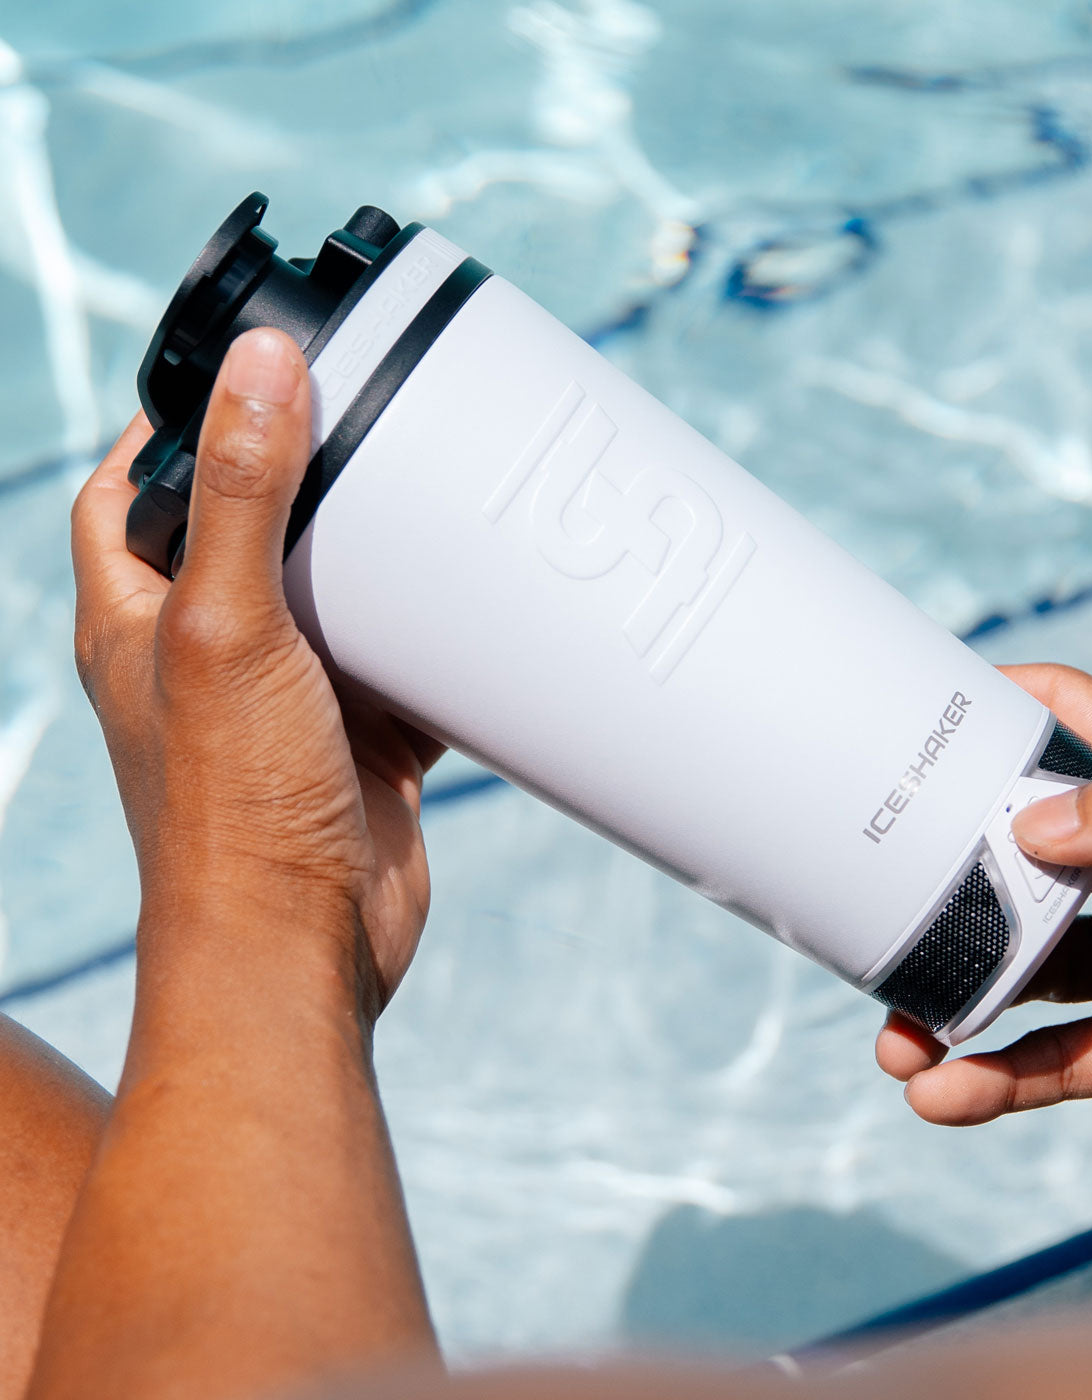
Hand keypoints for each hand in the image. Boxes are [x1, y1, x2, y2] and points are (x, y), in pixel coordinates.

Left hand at [72, 328, 442, 1019]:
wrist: (300, 946)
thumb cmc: (232, 807)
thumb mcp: (227, 628)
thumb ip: (242, 496)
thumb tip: (260, 366)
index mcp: (138, 619)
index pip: (127, 495)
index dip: (169, 430)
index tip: (242, 379)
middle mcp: (208, 653)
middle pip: (250, 534)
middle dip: (305, 484)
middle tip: (367, 425)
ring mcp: (290, 698)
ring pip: (337, 599)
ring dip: (381, 561)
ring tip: (434, 498)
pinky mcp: (361, 739)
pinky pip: (405, 667)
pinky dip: (439, 640)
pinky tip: (479, 610)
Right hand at [877, 663, 1091, 1188]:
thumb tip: (1030, 823)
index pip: (1074, 719)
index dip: (996, 703)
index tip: (914, 705)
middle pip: (1017, 848)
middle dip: (942, 873)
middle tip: (870, 896)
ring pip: (1016, 964)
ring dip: (949, 994)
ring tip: (894, 1038)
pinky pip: (1048, 1059)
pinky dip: (991, 1079)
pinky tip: (942, 1095)